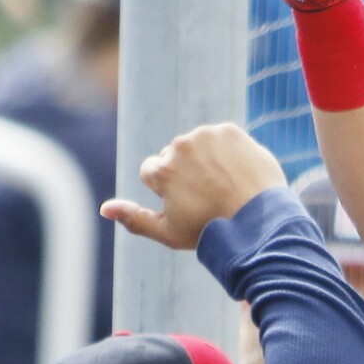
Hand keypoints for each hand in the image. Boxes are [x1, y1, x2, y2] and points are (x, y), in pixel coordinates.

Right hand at [101, 124, 286, 251]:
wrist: (259, 221)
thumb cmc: (211, 232)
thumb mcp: (169, 232)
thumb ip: (135, 218)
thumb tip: (104, 209)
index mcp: (162, 169)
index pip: (151, 171)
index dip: (168, 190)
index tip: (188, 203)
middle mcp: (180, 146)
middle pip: (173, 156)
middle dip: (185, 173)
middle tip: (209, 197)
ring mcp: (206, 136)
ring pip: (197, 146)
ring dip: (205, 161)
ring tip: (224, 187)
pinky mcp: (230, 130)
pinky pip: (220, 140)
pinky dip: (226, 154)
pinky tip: (237, 174)